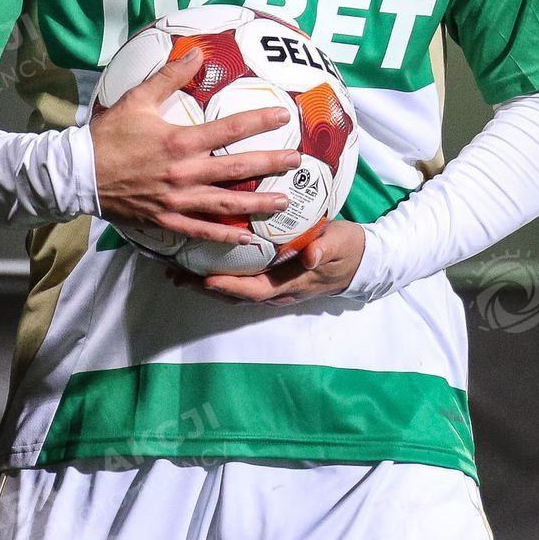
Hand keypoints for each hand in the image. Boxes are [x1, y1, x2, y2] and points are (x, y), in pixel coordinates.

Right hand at [89, 47, 302, 246]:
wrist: (79, 174)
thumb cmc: (109, 135)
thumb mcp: (138, 99)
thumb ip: (170, 75)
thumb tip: (196, 51)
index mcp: (180, 142)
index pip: (230, 129)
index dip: (259, 121)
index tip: (284, 117)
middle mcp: (184, 173)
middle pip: (238, 169)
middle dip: (271, 164)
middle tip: (297, 162)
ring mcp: (177, 200)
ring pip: (226, 204)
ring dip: (257, 204)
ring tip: (283, 202)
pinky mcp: (166, 220)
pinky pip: (201, 231)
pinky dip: (225, 235)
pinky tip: (246, 238)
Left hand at [180, 220, 366, 305]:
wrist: (361, 262)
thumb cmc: (348, 249)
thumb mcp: (341, 244)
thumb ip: (325, 248)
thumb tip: (309, 256)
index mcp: (293, 283)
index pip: (257, 289)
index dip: (231, 286)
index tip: (207, 278)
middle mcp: (280, 290)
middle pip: (237, 295)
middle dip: (206, 288)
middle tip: (177, 276)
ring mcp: (276, 287)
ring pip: (236, 291)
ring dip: (207, 285)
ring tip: (179, 274)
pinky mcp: (273, 278)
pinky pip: (242, 282)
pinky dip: (221, 278)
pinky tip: (203, 266)